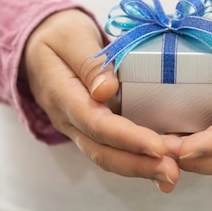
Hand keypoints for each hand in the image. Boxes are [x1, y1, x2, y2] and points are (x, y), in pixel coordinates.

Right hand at [22, 9, 179, 191]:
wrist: (38, 46)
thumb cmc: (59, 36)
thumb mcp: (71, 37)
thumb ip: (89, 63)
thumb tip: (107, 90)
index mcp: (61, 95)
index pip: (95, 123)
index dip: (127, 138)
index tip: (158, 146)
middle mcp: (68, 119)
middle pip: (101, 151)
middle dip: (139, 165)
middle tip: (173, 172)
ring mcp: (78, 128)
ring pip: (107, 156)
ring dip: (141, 169)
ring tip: (172, 174)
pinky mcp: (92, 128)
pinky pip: (113, 149)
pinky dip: (138, 161)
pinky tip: (163, 166)